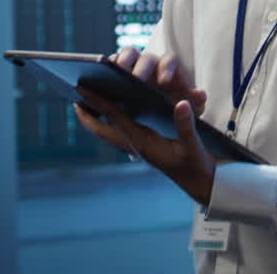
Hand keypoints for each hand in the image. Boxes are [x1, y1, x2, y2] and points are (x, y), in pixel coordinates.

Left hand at [74, 90, 216, 205]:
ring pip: (109, 133)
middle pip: (103, 130)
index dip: (98, 103)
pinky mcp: (144, 149)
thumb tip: (181, 103)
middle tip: (74, 100)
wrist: (202, 185)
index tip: (82, 90)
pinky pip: (120, 134)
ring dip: (96, 120)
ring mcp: (138, 148)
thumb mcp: (193, 144)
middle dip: (87, 116)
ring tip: (85, 106)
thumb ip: (186, 124)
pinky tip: (110, 115)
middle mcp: (136, 145)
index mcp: (143, 142)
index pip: (115, 118)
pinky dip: (110, 123)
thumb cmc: (196, 165)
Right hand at [111, 47, 206, 115]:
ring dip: (122, 62)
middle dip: (141, 68)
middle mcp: (152, 63)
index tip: (164, 83)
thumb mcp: (188, 109)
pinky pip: (111, 62)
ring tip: (117, 75)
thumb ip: (195, 102)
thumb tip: (201, 94)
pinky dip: (107, 67)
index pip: (170, 61)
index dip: (167, 68)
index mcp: (170, 68)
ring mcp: (134, 64)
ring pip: (127, 54)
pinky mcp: (118, 70)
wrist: (159, 116)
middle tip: (137, 80)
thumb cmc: (175, 108)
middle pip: (146, 57)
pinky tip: (104, 78)